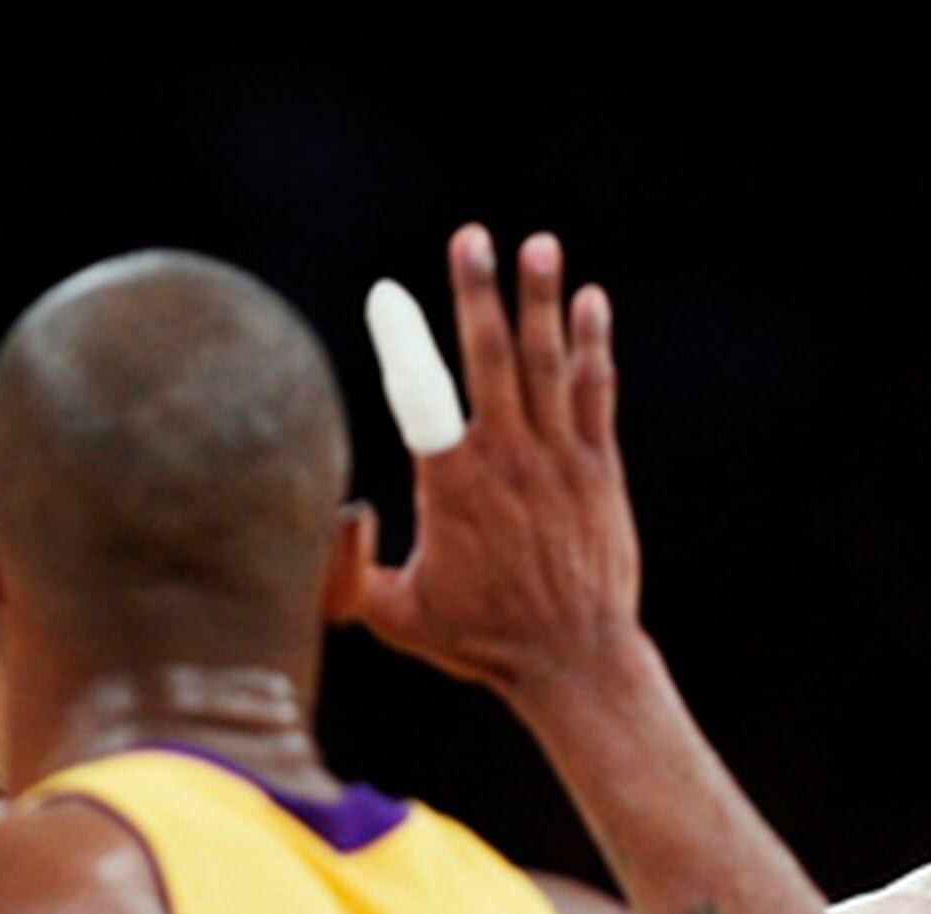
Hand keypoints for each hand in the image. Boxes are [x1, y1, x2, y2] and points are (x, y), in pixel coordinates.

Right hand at [360, 226, 638, 697]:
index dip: (402, 339)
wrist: (575, 660)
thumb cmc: (481, 640)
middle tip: (472, 236)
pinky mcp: (600, 470)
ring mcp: (558, 460)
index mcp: (451, 485)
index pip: (418, 394)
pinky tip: (590, 302)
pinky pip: (596, 394)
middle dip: (478, 292)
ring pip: (547, 365)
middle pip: (490, 358)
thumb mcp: (397, 617)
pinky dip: (593, 346)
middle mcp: (506, 460)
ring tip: (539, 245)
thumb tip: (330, 521)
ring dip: (541, 302)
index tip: (385, 293)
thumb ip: (348, 576)